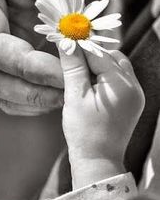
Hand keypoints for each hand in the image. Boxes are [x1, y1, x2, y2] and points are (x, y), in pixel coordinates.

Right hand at [0, 0, 85, 115]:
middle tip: (71, 93)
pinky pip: (4, 84)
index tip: (67, 73)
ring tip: (67, 95)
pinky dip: (29, 95)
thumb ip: (60, 10)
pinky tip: (54, 91)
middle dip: (31, 91)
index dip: (29, 67)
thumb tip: (78, 54)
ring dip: (31, 99)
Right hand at [60, 47, 144, 187]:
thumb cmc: (84, 132)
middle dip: (89, 55)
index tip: (64, 38)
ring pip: (115, 65)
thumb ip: (73, 66)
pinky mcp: (132, 100)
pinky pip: (118, 78)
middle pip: (110, 56)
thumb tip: (66, 40)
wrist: (98, 161)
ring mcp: (135, 94)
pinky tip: (90, 84)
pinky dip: (104, 75)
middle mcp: (134, 86)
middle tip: (71, 60)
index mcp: (122, 85)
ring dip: (97, 65)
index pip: (99, 53)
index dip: (80, 46)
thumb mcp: (75, 96)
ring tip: (79, 75)